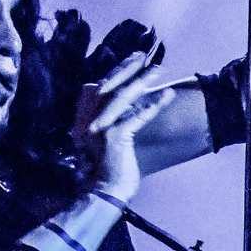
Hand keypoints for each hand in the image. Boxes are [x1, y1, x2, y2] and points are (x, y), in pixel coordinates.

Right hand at [73, 48, 171, 201]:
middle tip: (143, 56)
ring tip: (158, 70)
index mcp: (85, 120)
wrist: (103, 193)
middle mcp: (89, 121)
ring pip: (122, 97)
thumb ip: (112, 122)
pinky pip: (135, 117)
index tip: (131, 61)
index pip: (97, 88)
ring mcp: (100, 129)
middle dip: (127, 68)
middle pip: (108, 86)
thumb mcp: (105, 142)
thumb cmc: (109, 170)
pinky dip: (151, 106)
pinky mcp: (114, 138)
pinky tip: (166, 96)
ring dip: (142, 81)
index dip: (114, 73)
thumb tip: (132, 102)